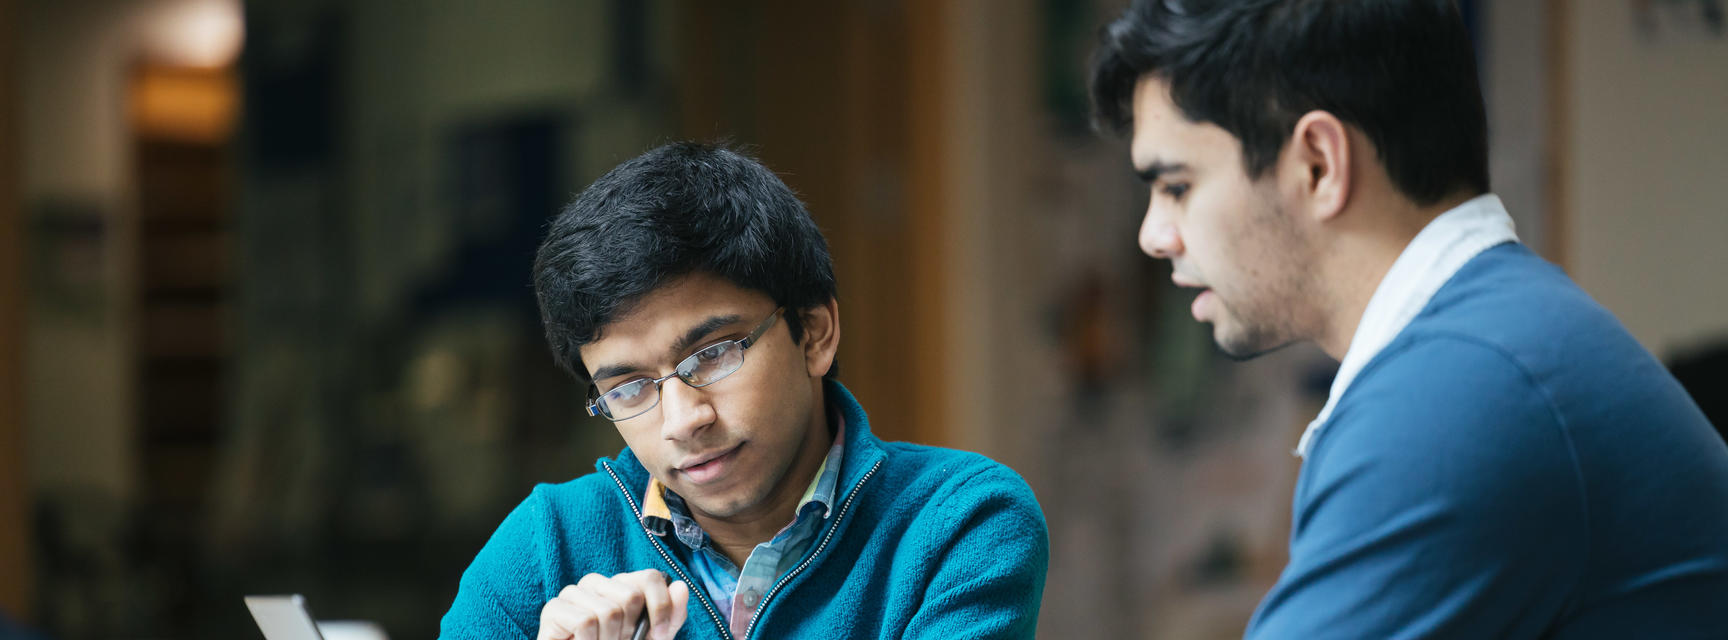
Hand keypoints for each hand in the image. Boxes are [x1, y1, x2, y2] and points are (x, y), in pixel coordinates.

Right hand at [536, 569, 690, 639]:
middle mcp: (596, 583)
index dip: (660, 607)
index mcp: (620, 584)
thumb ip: (669, 616)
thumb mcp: (651, 638)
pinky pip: (584, 621)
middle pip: (630, 596)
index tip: (659, 634)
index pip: (650, 577)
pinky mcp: (553, 608)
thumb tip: (680, 587)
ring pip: (608, 611)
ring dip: (608, 639)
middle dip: (629, 630)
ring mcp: (573, 593)